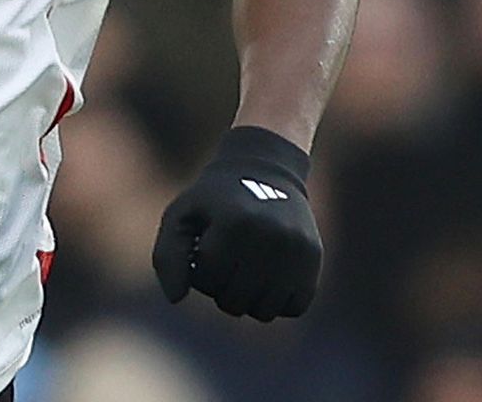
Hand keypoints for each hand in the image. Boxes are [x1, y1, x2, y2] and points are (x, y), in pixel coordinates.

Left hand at [151, 125, 320, 321]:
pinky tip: (270, 274)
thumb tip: (176, 300)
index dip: (199, 270)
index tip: (205, 247)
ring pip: (264, 311)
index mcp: (234, 222)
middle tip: (226, 260)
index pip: (207, 280)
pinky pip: (294, 307)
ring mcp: (296, 249)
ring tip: (246, 269)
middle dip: (222, 287)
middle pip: (234, 301)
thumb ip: (168, 257)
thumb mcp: (181, 216)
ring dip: (249, 298)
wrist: (266, 171)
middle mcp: (270, 236)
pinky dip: (279, 300)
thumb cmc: (216, 200)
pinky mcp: (314, 258)